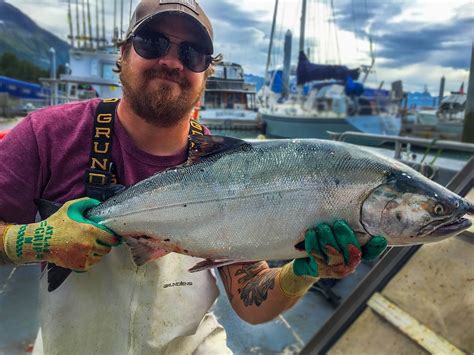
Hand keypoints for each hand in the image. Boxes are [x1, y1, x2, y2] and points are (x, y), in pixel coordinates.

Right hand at [2, 198, 119, 270]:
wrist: (40, 241)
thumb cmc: (55, 224)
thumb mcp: (71, 207)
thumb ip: (87, 202)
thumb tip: (98, 203)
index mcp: (90, 230)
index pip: (112, 238)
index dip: (114, 238)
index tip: (113, 237)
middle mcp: (89, 245)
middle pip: (107, 249)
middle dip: (105, 244)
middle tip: (98, 241)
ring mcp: (84, 257)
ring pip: (100, 257)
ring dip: (97, 252)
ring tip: (89, 246)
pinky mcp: (79, 266)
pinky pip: (92, 264)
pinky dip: (90, 260)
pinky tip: (83, 253)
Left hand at [278, 220, 386, 297]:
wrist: (303, 258)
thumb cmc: (324, 239)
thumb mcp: (334, 231)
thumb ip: (347, 223)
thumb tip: (360, 202)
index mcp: (356, 253)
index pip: (370, 252)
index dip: (376, 247)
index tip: (380, 239)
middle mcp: (348, 264)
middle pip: (352, 253)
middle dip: (346, 238)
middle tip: (338, 224)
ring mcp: (333, 269)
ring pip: (334, 256)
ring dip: (328, 240)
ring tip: (322, 227)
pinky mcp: (318, 270)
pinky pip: (316, 258)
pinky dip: (313, 244)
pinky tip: (311, 233)